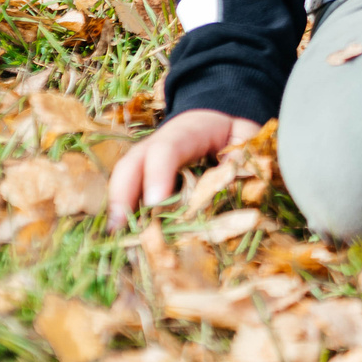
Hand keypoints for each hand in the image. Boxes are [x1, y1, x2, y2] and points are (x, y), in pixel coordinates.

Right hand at [107, 109, 260, 229]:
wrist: (216, 121)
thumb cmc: (230, 132)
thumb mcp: (245, 135)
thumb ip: (243, 155)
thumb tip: (233, 185)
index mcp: (186, 132)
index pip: (166, 149)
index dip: (158, 174)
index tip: (156, 202)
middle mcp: (157, 145)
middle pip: (131, 164)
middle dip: (122, 195)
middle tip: (120, 228)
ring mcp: (145, 161)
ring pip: (123, 180)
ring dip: (117, 209)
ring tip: (116, 239)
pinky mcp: (143, 177)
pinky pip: (127, 193)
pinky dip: (124, 214)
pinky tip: (123, 237)